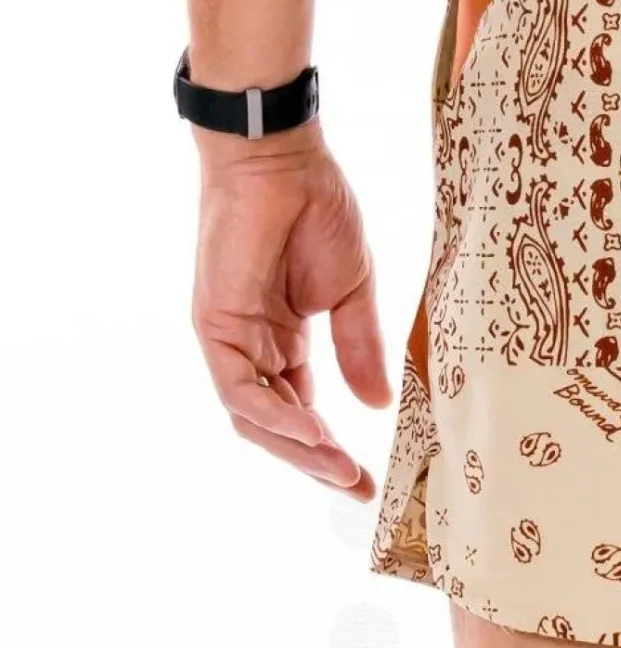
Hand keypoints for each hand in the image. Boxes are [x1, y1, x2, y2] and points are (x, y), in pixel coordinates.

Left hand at [191, 127, 390, 496]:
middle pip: (277, 427)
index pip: (303, 412)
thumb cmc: (316, 209)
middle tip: (357, 488)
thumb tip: (377, 406)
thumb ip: (360, 349)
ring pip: (255, 419)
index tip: (369, 483)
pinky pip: (239, 391)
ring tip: (341, 470)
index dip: (332, 453)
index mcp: (283, 341)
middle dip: (318, 464)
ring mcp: (230, 339)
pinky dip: (275, 417)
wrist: (283, 159)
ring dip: (298, 451)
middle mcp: (253, 347)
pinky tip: (314, 433)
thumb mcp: (353, 292)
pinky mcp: (215, 325)